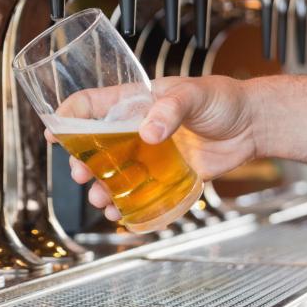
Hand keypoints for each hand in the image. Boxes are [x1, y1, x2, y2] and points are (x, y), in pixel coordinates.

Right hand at [45, 75, 256, 220]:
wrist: (252, 125)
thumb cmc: (223, 99)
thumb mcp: (195, 94)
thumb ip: (170, 110)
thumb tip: (148, 133)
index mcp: (138, 101)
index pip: (93, 104)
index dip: (70, 116)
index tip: (54, 133)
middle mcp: (139, 126)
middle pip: (97, 143)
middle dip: (82, 160)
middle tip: (80, 175)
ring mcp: (151, 152)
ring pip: (114, 170)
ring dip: (101, 186)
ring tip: (100, 199)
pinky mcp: (167, 172)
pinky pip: (139, 189)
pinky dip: (127, 202)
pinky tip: (120, 212)